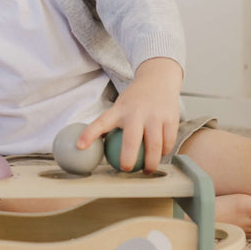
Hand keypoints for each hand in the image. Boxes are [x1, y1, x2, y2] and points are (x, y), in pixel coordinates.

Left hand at [77, 57, 182, 172]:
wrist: (158, 79)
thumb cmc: (135, 100)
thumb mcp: (119, 106)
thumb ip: (110, 125)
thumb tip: (92, 147)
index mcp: (119, 110)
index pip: (101, 122)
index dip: (89, 134)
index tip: (80, 146)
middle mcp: (136, 113)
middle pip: (131, 141)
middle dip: (128, 159)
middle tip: (126, 169)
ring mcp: (155, 116)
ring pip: (154, 146)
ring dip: (150, 163)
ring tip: (146, 170)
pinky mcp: (170, 119)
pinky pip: (168, 142)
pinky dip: (164, 152)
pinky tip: (160, 156)